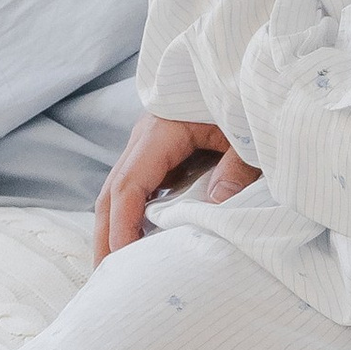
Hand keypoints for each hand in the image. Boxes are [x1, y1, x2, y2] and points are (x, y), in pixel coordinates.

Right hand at [94, 112, 257, 262]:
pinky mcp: (162, 153)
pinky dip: (132, 216)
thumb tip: (215, 212)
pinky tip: (139, 243)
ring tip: (116, 269)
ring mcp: (150, 146)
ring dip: (115, 228)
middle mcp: (146, 138)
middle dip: (106, 235)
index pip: (129, 184)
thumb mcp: (246, 135)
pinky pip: (138, 189)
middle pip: (113, 192)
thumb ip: (235, 171)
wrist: (244, 71)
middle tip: (104, 278)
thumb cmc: (245, 98)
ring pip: (120, 192)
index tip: (123, 258)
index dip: (123, 224)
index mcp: (161, 130)